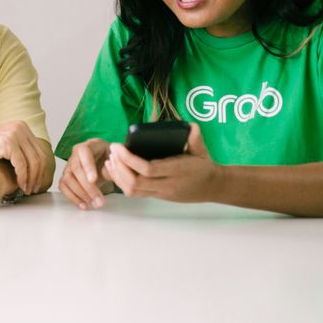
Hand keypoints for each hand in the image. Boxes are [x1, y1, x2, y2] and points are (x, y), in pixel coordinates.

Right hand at [0, 121, 47, 192]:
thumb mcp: (5, 144)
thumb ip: (19, 150)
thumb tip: (35, 166)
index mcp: (22, 127)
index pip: (40, 150)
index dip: (42, 169)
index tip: (38, 182)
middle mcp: (21, 128)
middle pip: (40, 156)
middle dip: (39, 176)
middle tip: (35, 189)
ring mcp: (16, 134)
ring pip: (33, 162)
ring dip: (32, 179)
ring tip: (28, 189)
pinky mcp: (9, 143)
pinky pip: (22, 165)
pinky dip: (23, 177)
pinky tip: (21, 185)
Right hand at [58, 138, 113, 209]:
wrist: (104, 160)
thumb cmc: (109, 158)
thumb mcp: (115, 159)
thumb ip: (111, 166)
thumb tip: (105, 174)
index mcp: (88, 146)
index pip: (83, 152)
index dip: (87, 166)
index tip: (94, 180)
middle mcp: (75, 155)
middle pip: (75, 169)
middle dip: (87, 187)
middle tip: (98, 200)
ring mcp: (68, 166)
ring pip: (67, 179)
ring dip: (80, 194)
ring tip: (94, 204)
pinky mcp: (66, 177)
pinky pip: (63, 187)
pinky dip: (72, 197)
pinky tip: (84, 205)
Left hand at [105, 123, 222, 202]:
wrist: (211, 187)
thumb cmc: (203, 164)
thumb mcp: (202, 149)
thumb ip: (196, 138)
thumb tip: (191, 126)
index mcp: (177, 171)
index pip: (149, 169)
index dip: (129, 159)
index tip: (118, 146)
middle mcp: (167, 184)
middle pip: (135, 183)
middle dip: (119, 167)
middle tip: (112, 151)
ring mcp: (161, 193)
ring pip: (132, 190)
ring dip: (117, 175)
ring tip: (111, 159)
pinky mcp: (156, 196)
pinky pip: (134, 193)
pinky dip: (121, 182)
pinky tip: (116, 169)